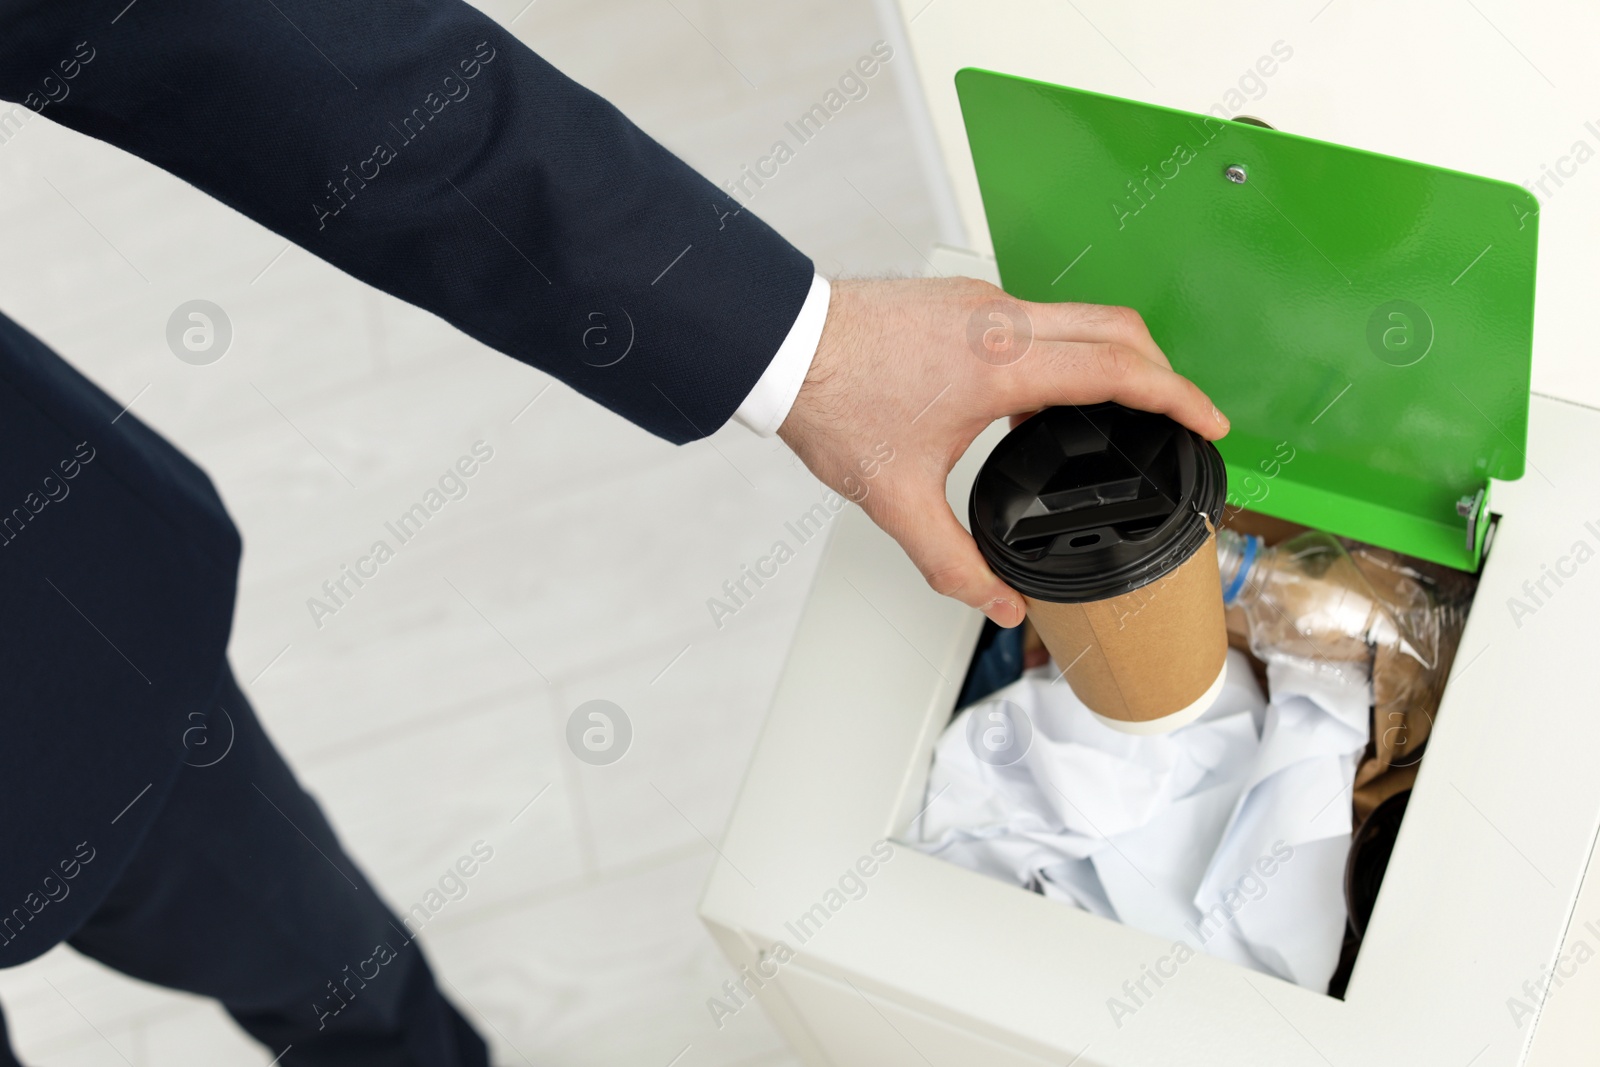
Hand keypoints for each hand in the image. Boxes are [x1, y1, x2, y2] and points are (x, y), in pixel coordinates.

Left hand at [777, 277, 1228, 627]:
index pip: (1119, 370)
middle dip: (1162, 370)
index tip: (1211, 422)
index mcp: (1001, 365)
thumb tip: (1001, 604)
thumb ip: (953, 562)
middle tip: (1180, 416)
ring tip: (1118, 410)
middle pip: (1117, 328)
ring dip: (1113, 355)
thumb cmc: (832, 404)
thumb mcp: (895, 500)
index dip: (1179, 397)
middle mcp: (1002, 319)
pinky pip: (1040, 315)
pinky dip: (1068, 347)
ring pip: (1080, 314)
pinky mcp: (962, 297)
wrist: (781, 343)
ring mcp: (982, 300)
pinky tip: (1042, 396)